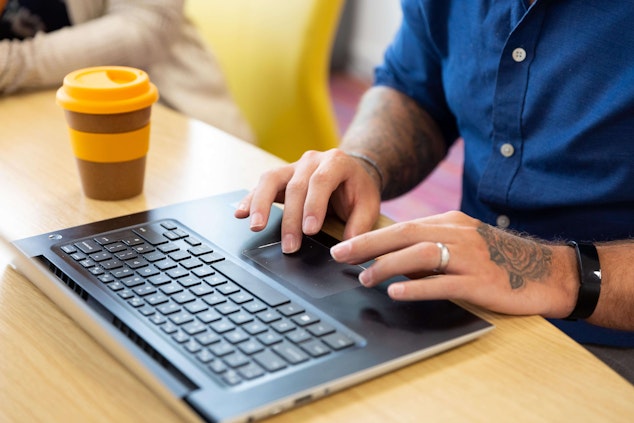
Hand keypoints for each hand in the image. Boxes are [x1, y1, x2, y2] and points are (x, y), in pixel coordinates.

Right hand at [235, 149, 381, 252]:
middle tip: (290, 246)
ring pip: (271, 179)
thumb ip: (360, 225)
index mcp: (336, 162)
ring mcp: (293, 166)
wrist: (350, 173)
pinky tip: (241, 214)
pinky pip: (262, 185)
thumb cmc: (358, 189)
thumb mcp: (369, 205)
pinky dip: (250, 200)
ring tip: (255, 226)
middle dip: (291, 219)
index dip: (313, 205)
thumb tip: (348, 247)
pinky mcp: (281, 177)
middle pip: (295, 186)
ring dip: (261, 204)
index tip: (310, 230)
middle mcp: (312, 160)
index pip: (320, 181)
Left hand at [330, 211, 577, 317]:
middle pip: (404, 235)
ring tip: (364, 277)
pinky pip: (444, 282)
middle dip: (368, 245)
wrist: (549, 272)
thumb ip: (432, 249)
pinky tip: (396, 291)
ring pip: (420, 255)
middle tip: (340, 255)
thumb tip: (393, 262)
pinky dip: (417, 286)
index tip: (345, 246)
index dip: (371, 237)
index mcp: (450, 223)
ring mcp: (470, 257)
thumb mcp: (464, 244)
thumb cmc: (501, 259)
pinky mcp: (481, 281)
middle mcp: (458, 234)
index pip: (403, 227)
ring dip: (387, 265)